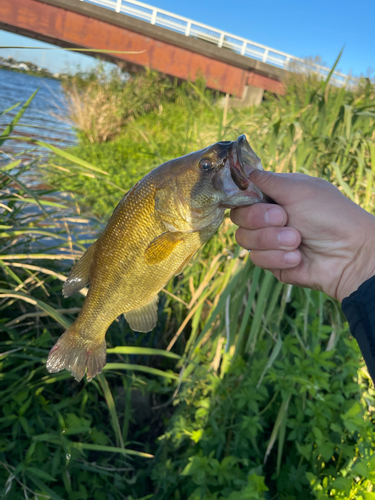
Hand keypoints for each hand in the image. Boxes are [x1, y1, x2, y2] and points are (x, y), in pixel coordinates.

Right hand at [230, 170, 374, 301]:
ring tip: (297, 241)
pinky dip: (278, 257)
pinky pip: (257, 259)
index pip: (243, 195)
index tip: (258, 199)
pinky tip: (297, 257)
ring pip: (244, 240)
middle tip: (284, 218)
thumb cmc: (330, 215)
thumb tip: (244, 169)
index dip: (245, 199)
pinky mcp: (272, 263)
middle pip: (239, 218)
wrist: (349, 254)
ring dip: (272, 240)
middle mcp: (269, 217)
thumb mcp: (298, 189)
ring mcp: (270, 241)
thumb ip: (266, 179)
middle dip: (260, 219)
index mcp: (275, 195)